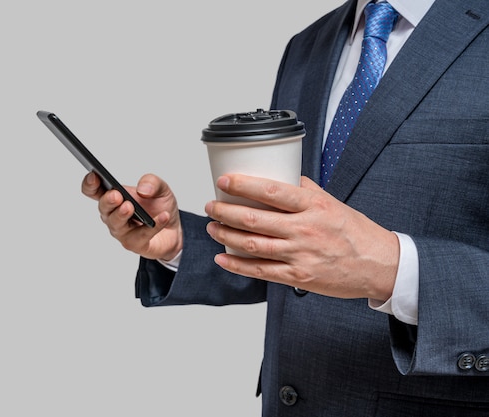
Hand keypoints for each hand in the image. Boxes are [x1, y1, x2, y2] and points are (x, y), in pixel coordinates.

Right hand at [81, 172, 181, 260]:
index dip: (90, 184)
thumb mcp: (160, 188)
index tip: (93, 176)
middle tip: (116, 195)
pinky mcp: (134, 244)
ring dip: (121, 215)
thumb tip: (142, 189)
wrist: (173, 228)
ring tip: (129, 206)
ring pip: (116, 224)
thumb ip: (152, 182)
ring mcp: (122, 231)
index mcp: (114, 196)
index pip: (94, 190)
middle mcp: (113, 214)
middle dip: (108, 201)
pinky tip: (162, 217)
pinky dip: (153, 226)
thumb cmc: (159, 206)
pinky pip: (141, 235)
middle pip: (103, 207)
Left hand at [204, 174, 399, 299]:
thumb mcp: (332, 203)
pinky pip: (261, 271)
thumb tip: (281, 176)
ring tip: (212, 227)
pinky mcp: (297, 276)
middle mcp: (304, 229)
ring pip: (253, 244)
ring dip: (227, 235)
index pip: (270, 191)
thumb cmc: (355, 232)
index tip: (224, 181)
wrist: (379, 265)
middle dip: (225, 211)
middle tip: (212, 205)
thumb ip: (305, 190)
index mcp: (313, 205)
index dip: (243, 185)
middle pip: (254, 219)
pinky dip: (237, 264)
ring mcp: (300, 254)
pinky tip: (223, 257)